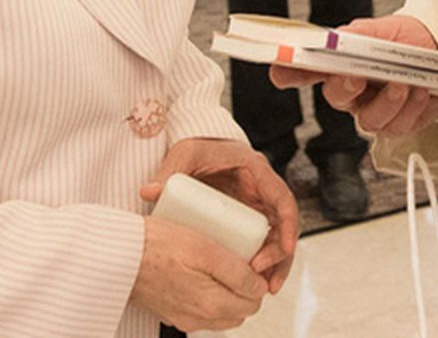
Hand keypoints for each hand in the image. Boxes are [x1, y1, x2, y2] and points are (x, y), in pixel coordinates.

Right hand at [130, 213, 268, 331]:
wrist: (117, 255)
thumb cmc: (156, 245)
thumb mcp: (206, 249)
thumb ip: (237, 272)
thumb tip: (259, 286)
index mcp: (210, 304)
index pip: (254, 302)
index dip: (257, 279)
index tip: (250, 260)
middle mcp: (197, 318)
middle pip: (239, 310)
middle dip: (243, 287)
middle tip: (237, 260)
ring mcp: (182, 317)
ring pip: (221, 312)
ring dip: (226, 292)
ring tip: (217, 265)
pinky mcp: (170, 312)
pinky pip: (199, 309)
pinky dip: (206, 294)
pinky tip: (196, 271)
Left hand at [140, 137, 297, 292]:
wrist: (198, 148)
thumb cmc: (196, 147)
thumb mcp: (185, 154)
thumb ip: (169, 172)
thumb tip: (149, 192)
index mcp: (256, 171)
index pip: (283, 198)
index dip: (289, 225)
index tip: (286, 250)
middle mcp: (262, 190)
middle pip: (284, 226)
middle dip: (281, 256)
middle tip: (266, 282)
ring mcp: (256, 206)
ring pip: (276, 238)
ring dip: (275, 264)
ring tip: (265, 289)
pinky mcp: (247, 219)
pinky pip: (261, 242)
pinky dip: (261, 262)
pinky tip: (251, 282)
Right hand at [271, 15, 437, 135]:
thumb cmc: (406, 40)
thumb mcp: (381, 31)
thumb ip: (356, 36)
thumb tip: (333, 39)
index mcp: (340, 65)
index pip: (305, 70)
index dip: (288, 72)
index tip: (279, 70)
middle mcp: (352, 92)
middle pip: (336, 98)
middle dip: (346, 87)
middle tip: (356, 76)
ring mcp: (374, 111)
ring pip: (370, 121)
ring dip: (390, 101)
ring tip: (405, 82)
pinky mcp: (398, 124)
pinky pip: (399, 127)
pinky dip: (413, 108)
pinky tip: (420, 92)